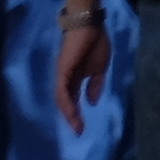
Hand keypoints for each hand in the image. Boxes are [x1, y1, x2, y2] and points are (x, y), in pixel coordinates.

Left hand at [56, 13, 111, 130]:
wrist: (89, 27)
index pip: (73, 99)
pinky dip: (65, 101)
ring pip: (61, 98)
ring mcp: (63, 74)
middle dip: (72, 117)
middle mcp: (66, 78)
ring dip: (68, 113)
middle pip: (66, 101)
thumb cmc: (94, 44)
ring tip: (75, 126)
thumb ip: (94, 85)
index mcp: (76, 78)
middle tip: (78, 132)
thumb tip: (91, 102)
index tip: (82, 127)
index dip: (77, 113)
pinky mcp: (62, 70)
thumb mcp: (99, 69)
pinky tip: (70, 112)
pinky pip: (61, 89)